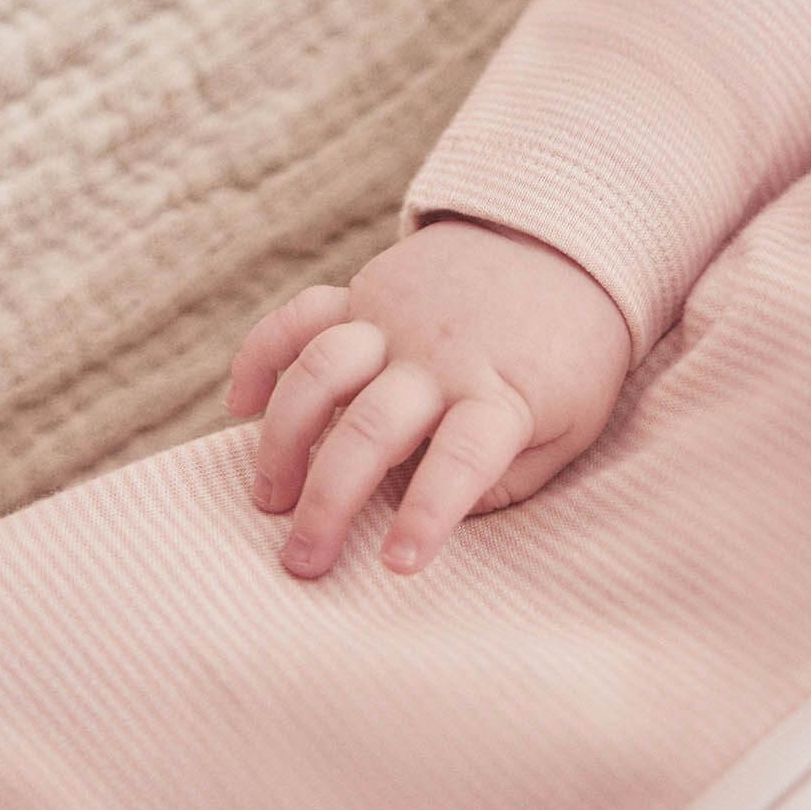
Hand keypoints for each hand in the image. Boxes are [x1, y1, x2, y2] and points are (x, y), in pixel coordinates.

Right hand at [226, 216, 631, 577]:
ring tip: (268, 500)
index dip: (427, 515)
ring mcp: (394, 319)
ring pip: (318, 373)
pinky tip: (240, 407)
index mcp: (501, 395)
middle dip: (329, 501)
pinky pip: (297, 318)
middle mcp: (440, 357)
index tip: (398, 566)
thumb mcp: (570, 429)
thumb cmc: (568, 360)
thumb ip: (508, 481)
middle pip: (372, 429)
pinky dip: (259, 357)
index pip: (461, 462)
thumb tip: (433, 518)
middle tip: (302, 561)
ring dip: (282, 440)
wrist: (564, 243)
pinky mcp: (362, 292)